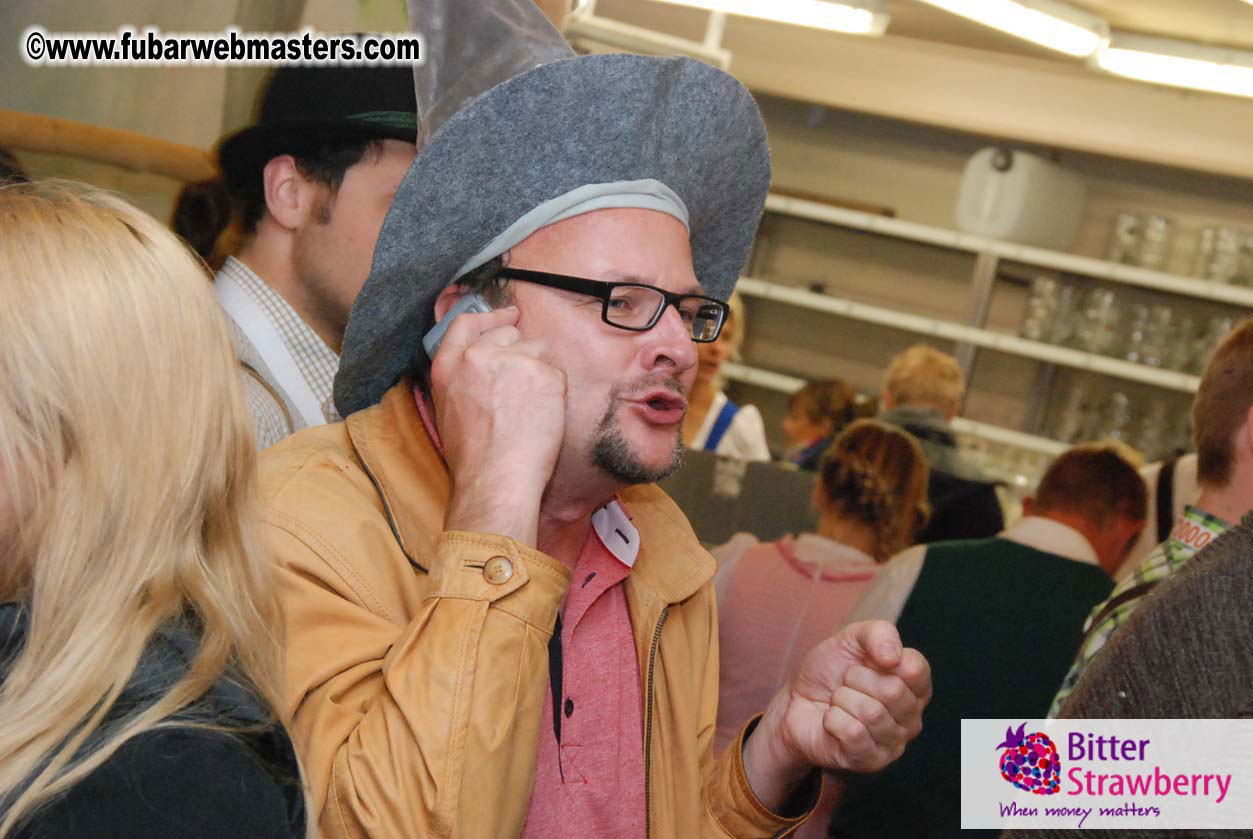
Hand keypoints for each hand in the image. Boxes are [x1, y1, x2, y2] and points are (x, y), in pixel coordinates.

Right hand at [429, 306, 566, 545]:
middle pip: (506, 332)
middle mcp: (479, 356)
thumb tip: (485, 362)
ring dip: (538, 371)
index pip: (466, 324)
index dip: (488, 317)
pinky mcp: (544, 373)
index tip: (506, 314)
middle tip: (526, 376)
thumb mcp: (449, 409)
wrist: (496, 479)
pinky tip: (543, 416)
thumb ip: (464, 377)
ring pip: (536, 349)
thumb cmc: (474, 457)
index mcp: (450, 366)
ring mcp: (513, 361)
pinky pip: (556, 372)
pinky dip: (555, 391)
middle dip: (519, 349)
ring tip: (530, 408)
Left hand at [742, 620, 930, 809]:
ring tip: (839, 702)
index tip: (865, 660)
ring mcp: (894, 742)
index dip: (881, 658)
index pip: (915, 668)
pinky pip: (853, 733)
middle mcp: (912, 716)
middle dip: (855, 679)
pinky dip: (833, 720)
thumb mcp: (851, 639)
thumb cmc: (830, 671)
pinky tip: (833, 721)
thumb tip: (894, 657)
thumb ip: (878, 633)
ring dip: (841, 700)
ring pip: (871, 713)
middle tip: (845, 683)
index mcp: (914, 685)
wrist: (796, 701)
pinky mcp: (872, 761)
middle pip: (892, 690)